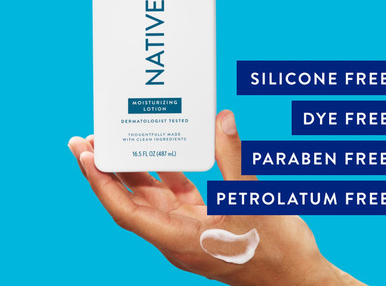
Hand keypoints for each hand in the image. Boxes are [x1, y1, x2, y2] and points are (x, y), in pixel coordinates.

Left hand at [69, 111, 363, 285]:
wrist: (295, 275)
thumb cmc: (273, 250)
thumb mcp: (250, 200)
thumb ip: (233, 158)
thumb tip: (221, 120)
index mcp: (177, 238)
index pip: (126, 210)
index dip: (102, 182)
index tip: (85, 154)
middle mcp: (175, 233)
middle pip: (132, 199)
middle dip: (109, 169)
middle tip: (93, 137)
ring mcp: (189, 226)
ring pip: (153, 194)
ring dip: (135, 169)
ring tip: (121, 139)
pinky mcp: (204, 219)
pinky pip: (177, 192)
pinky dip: (169, 171)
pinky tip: (166, 150)